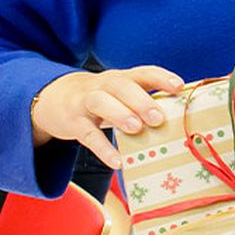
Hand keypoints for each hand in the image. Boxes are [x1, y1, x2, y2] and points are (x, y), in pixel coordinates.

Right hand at [30, 67, 184, 168]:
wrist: (54, 99)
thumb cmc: (101, 99)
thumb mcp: (119, 94)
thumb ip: (143, 101)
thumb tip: (181, 117)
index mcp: (120, 78)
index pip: (142, 72)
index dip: (161, 77)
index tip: (179, 86)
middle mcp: (103, 85)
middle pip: (121, 85)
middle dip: (140, 100)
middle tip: (158, 117)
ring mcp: (85, 102)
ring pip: (100, 102)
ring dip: (119, 114)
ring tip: (136, 129)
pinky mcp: (73, 122)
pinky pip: (87, 135)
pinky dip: (103, 148)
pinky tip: (117, 161)